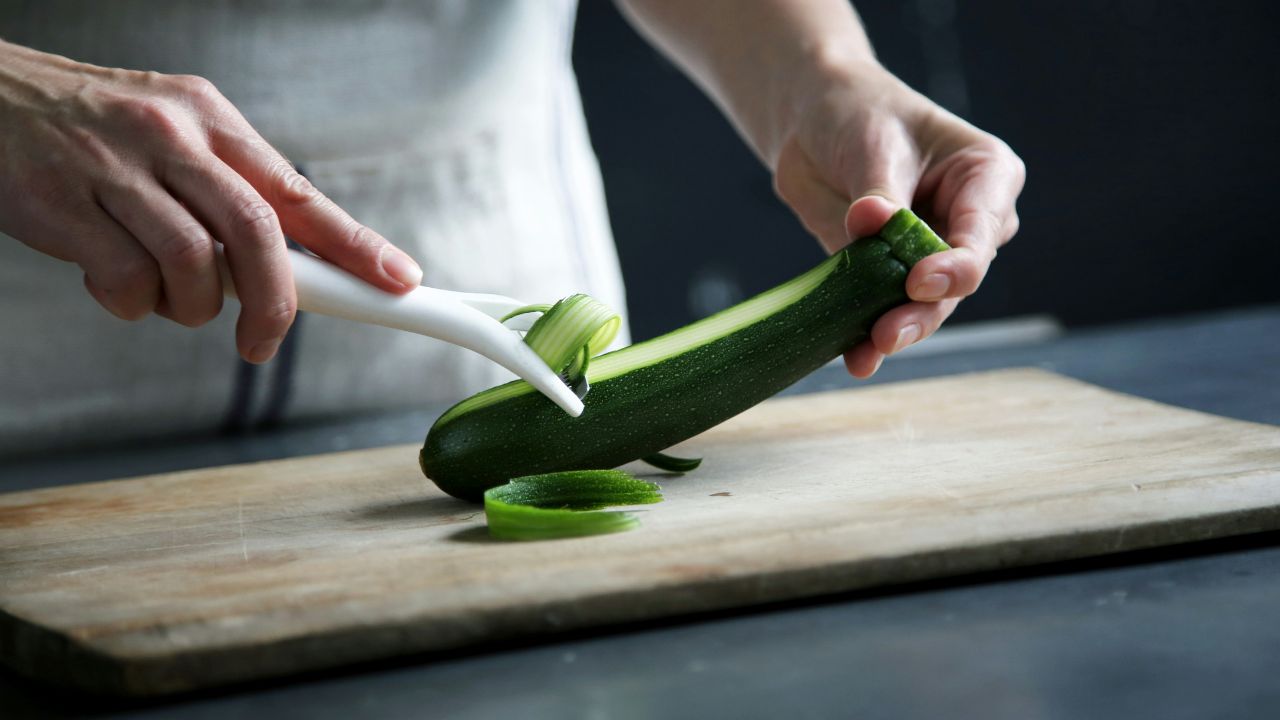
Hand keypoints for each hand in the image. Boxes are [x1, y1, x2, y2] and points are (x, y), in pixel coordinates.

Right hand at [0, 40, 422, 362]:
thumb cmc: (95, 131)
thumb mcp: (176, 136)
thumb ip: (231, 191)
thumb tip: (297, 264)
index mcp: (211, 121)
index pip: (299, 192)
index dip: (355, 244)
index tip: (398, 281)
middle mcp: (171, 138)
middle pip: (257, 233)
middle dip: (275, 302)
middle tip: (264, 342)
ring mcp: (115, 169)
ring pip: (193, 265)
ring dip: (190, 307)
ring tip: (165, 296)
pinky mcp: (63, 205)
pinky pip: (124, 282)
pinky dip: (129, 303)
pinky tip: (113, 282)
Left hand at [773, 61, 1024, 376]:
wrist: (813, 123)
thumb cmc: (859, 115)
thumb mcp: (873, 144)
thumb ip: (877, 191)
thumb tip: (870, 222)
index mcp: (987, 177)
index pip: (981, 232)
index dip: (955, 265)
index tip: (919, 281)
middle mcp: (969, 223)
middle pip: (956, 280)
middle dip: (923, 310)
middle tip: (888, 333)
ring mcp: (931, 255)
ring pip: (925, 305)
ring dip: (896, 330)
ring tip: (868, 350)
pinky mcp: (890, 276)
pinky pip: (883, 310)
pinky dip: (867, 335)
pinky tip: (855, 358)